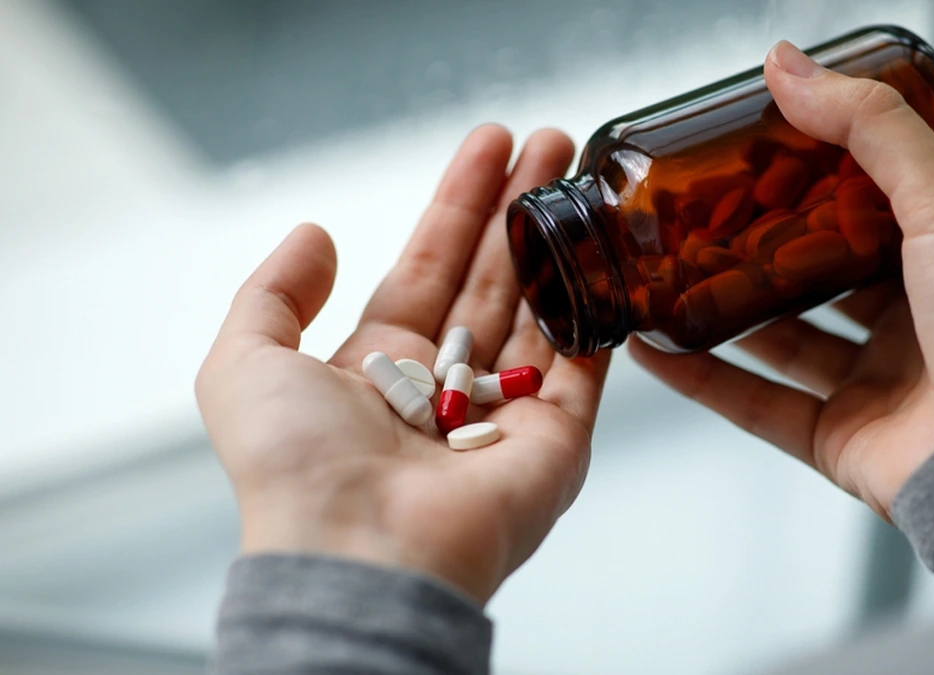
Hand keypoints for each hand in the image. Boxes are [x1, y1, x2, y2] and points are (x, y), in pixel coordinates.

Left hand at [195, 125, 609, 604]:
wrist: (362, 550)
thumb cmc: (297, 467)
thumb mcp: (245, 364)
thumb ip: (272, 295)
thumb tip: (316, 235)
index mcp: (381, 370)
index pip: (429, 267)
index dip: (458, 206)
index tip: (488, 147)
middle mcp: (448, 388)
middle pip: (493, 278)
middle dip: (521, 208)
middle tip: (551, 143)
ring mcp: (507, 411)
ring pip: (542, 308)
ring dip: (564, 241)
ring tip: (586, 175)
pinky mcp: (557, 439)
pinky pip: (585, 364)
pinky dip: (601, 311)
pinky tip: (612, 253)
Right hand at [630, 42, 933, 518]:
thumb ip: (869, 127)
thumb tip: (789, 66)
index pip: (866, 210)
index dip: (810, 180)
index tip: (753, 154)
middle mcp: (908, 324)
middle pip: (815, 278)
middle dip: (756, 249)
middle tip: (700, 218)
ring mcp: (870, 384)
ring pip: (779, 342)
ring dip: (721, 312)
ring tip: (665, 280)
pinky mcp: (836, 438)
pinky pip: (755, 405)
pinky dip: (703, 380)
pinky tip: (658, 351)